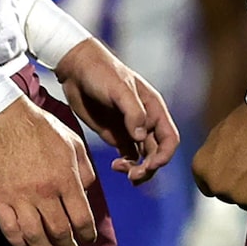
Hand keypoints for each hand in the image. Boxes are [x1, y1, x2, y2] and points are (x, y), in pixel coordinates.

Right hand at [0, 95, 98, 245]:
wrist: (3, 117)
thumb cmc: (41, 127)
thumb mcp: (73, 143)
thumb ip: (85, 171)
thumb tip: (87, 194)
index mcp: (65, 178)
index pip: (81, 219)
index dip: (87, 234)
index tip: (88, 239)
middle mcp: (45, 192)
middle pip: (60, 233)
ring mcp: (20, 197)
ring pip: (35, 237)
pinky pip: (10, 230)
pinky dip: (20, 243)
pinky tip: (27, 245)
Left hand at [56, 37, 179, 185]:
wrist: (77, 69)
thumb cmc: (102, 73)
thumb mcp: (119, 89)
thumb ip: (133, 112)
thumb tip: (140, 137)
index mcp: (153, 109)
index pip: (170, 138)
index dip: (165, 155)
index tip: (150, 165)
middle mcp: (146, 121)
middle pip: (158, 152)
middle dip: (149, 168)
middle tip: (132, 176)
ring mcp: (131, 129)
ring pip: (144, 157)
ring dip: (138, 170)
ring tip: (120, 170)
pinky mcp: (116, 135)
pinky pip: (128, 156)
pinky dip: (126, 165)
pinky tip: (115, 166)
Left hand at [192, 102, 246, 215]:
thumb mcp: (217, 137)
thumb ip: (214, 159)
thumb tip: (217, 170)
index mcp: (202, 170)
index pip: (210, 187)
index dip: (226, 179)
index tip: (237, 173)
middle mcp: (218, 187)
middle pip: (229, 197)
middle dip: (241, 187)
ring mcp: (242, 198)